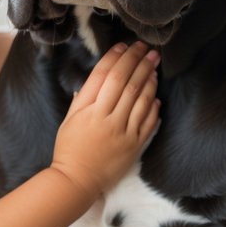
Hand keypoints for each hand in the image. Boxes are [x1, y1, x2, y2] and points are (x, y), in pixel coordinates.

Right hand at [51, 41, 160, 197]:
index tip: (124, 45)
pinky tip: (156, 95)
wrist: (77, 181)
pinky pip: (148, 121)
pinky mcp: (134, 146)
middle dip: (138, 61)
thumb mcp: (69, 119)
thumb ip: (83, 97)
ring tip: (153, 66)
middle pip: (126, 81)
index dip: (116, 57)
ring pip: (141, 98)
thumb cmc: (69, 149)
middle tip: (147, 48)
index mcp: (88, 109)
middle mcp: (107, 118)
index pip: (105, 75)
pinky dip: (154, 106)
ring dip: (149, 79)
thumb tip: (97, 77)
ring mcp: (123, 132)